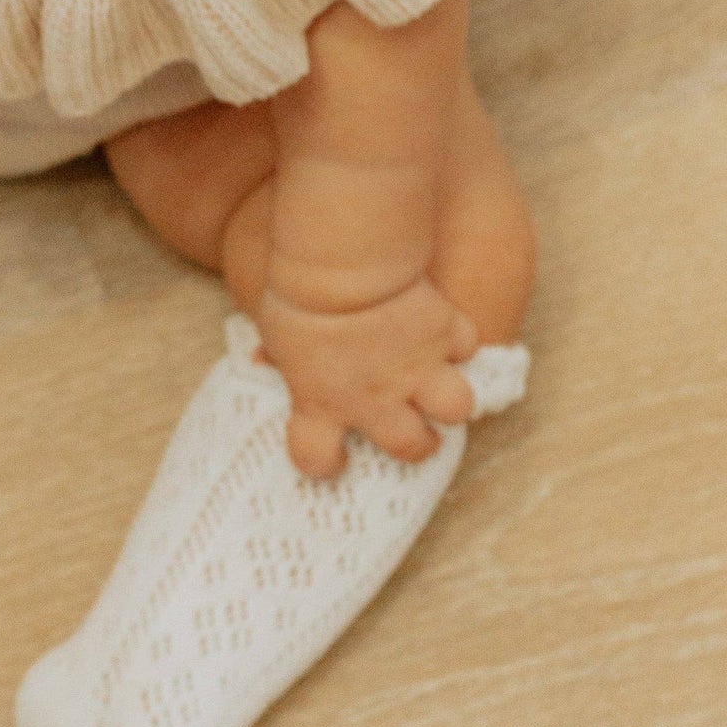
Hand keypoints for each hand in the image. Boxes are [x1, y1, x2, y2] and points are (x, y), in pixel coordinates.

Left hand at [254, 275, 477, 478]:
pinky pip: (465, 347)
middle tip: (415, 426)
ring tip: (440, 386)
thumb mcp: (271, 331)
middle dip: (419, 443)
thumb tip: (261, 363)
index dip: (324, 462)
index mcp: (322, 403)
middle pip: (413, 447)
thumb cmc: (297, 296)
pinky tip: (443, 329)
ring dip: (449, 399)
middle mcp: (375, 400)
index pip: (317, 459)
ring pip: (455, 408)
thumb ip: (276, 357)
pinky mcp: (443, 333)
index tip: (332, 453)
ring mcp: (416, 370)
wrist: (343, 265)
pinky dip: (457, 340)